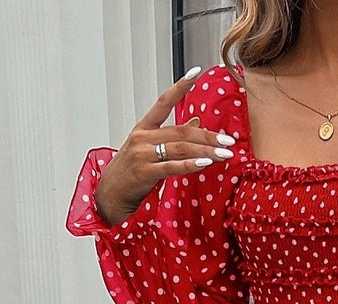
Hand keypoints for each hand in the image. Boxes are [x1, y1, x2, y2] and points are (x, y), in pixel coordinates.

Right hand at [95, 67, 236, 225]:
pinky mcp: (145, 172)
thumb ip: (172, 136)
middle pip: (181, 131)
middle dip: (208, 136)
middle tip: (228, 141)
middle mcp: (142, 137)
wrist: (109, 195)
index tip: (196, 73)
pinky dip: (191, 165)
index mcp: (144, 128)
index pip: (164, 101)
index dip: (180, 86)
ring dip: (207, 151)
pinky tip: (205, 163)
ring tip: (225, 155)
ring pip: (181, 148)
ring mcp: (143, 154)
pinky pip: (173, 167)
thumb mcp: (149, 149)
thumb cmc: (131, 172)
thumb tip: (197, 120)